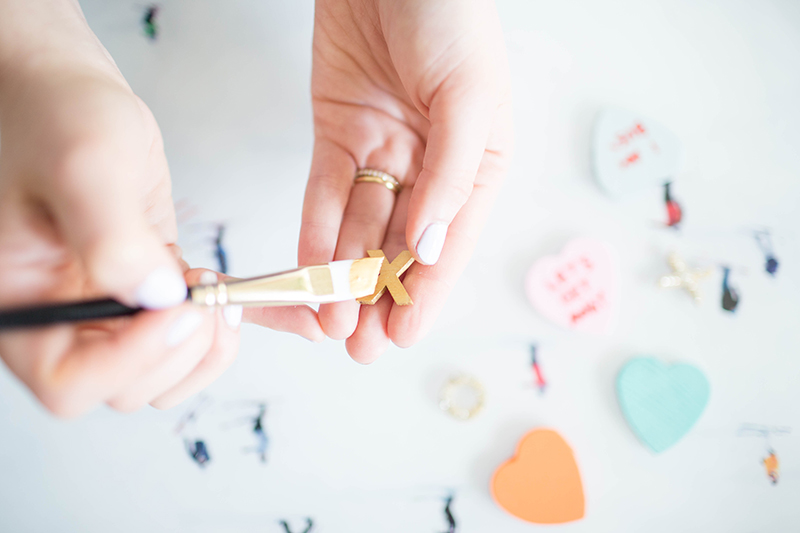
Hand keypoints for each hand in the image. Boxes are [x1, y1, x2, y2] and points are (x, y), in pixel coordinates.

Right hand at [0, 4, 322, 415]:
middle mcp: (65, 318)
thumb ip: (112, 241)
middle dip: (182, 348)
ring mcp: (112, 306)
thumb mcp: (83, 168)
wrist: (67, 89)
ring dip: (211, 343)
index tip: (174, 310)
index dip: (129, 362)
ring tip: (224, 290)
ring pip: (170, 368)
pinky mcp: (152, 285)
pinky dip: (246, 319)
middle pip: (130, 386)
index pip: (69, 383)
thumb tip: (155, 299)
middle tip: (207, 296)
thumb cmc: (54, 114)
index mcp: (24, 307)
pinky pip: (199, 323)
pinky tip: (288, 310)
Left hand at [301, 0, 512, 361]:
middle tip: (360, 346)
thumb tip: (430, 247)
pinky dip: (317, 230)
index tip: (402, 337)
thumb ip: (451, 174)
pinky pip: (326, 192)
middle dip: (381, 298)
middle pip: (403, 246)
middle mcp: (429, 166)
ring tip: (330, 321)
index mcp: (476, 163)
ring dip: (345, 276)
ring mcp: (381, 153)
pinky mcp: (338, 134)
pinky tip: (309, 271)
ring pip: (361, 228)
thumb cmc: (450, 16)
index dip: (427, 293)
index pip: (451, 242)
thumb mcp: (468, 96)